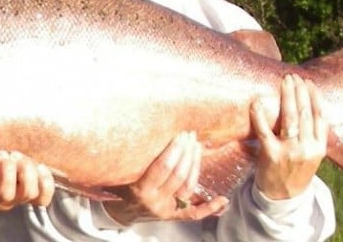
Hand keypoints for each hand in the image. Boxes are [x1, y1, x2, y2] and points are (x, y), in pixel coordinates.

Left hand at [0, 150, 56, 210]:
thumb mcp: (13, 157)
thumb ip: (27, 159)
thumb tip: (45, 153)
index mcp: (21, 193)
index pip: (41, 199)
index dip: (46, 182)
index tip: (39, 164)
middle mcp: (7, 201)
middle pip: (28, 193)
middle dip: (25, 168)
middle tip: (14, 155)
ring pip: (7, 194)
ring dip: (7, 168)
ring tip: (1, 155)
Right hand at [102, 132, 228, 224]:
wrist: (121, 211)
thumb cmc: (120, 185)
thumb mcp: (121, 172)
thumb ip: (132, 157)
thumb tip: (143, 128)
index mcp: (141, 190)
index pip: (162, 167)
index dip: (174, 149)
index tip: (180, 134)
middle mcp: (155, 201)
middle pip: (178, 175)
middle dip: (186, 152)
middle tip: (190, 134)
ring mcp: (166, 209)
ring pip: (188, 187)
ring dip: (195, 165)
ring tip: (197, 146)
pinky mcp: (173, 215)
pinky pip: (193, 213)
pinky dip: (209, 208)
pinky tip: (222, 200)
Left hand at [249, 74, 327, 199]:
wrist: (282, 198)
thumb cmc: (295, 171)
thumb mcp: (312, 155)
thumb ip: (312, 136)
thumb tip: (308, 105)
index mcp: (319, 148)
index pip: (320, 117)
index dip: (315, 98)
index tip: (309, 83)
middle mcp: (307, 149)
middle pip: (306, 114)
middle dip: (300, 92)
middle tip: (293, 77)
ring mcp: (289, 151)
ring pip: (291, 118)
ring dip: (288, 97)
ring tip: (285, 82)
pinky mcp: (270, 154)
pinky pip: (264, 130)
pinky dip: (260, 114)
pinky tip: (257, 101)